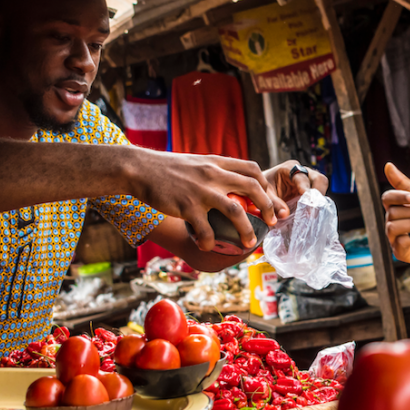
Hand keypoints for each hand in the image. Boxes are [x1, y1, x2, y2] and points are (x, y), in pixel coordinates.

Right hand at [133, 150, 285, 252]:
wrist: (138, 168)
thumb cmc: (166, 169)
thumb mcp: (196, 162)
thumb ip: (214, 171)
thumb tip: (231, 183)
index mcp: (217, 162)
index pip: (252, 169)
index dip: (266, 186)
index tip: (270, 201)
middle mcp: (213, 174)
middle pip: (253, 188)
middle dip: (268, 207)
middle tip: (272, 223)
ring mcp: (201, 190)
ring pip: (236, 212)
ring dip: (247, 231)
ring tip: (250, 244)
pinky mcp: (186, 206)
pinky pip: (206, 230)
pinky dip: (209, 242)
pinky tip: (207, 247)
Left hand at [264, 161, 329, 216]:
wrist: (260, 189)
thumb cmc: (262, 188)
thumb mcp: (265, 195)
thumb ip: (273, 204)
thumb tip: (285, 214)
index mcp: (289, 168)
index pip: (303, 178)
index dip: (307, 190)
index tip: (308, 202)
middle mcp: (302, 171)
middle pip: (319, 179)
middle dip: (318, 195)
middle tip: (314, 210)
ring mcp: (308, 180)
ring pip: (322, 187)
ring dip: (319, 200)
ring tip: (313, 213)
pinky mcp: (310, 190)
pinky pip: (319, 196)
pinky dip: (316, 205)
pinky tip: (310, 214)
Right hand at [382, 163, 409, 285]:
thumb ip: (404, 183)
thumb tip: (388, 165)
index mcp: (397, 208)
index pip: (387, 198)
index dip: (399, 196)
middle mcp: (393, 223)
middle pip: (392, 212)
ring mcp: (395, 238)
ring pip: (393, 227)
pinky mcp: (400, 252)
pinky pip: (400, 241)